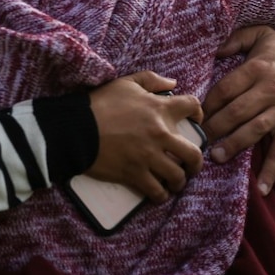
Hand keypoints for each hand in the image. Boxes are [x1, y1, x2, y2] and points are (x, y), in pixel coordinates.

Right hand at [87, 71, 204, 202]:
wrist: (75, 129)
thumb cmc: (99, 104)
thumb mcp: (126, 83)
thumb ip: (151, 80)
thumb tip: (172, 83)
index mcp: (159, 109)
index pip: (192, 106)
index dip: (199, 113)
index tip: (196, 121)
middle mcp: (160, 134)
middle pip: (194, 154)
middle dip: (196, 163)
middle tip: (191, 165)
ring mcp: (148, 157)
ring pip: (178, 176)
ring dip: (179, 181)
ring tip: (174, 182)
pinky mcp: (135, 174)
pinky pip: (157, 191)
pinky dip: (161, 195)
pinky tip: (159, 193)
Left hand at [204, 26, 274, 194]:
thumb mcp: (264, 37)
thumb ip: (237, 39)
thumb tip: (214, 49)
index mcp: (258, 69)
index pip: (226, 88)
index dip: (208, 102)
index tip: (193, 113)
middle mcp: (270, 91)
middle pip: (236, 112)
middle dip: (214, 126)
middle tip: (196, 138)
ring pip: (254, 131)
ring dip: (234, 145)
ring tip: (215, 156)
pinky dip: (271, 171)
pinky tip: (260, 188)